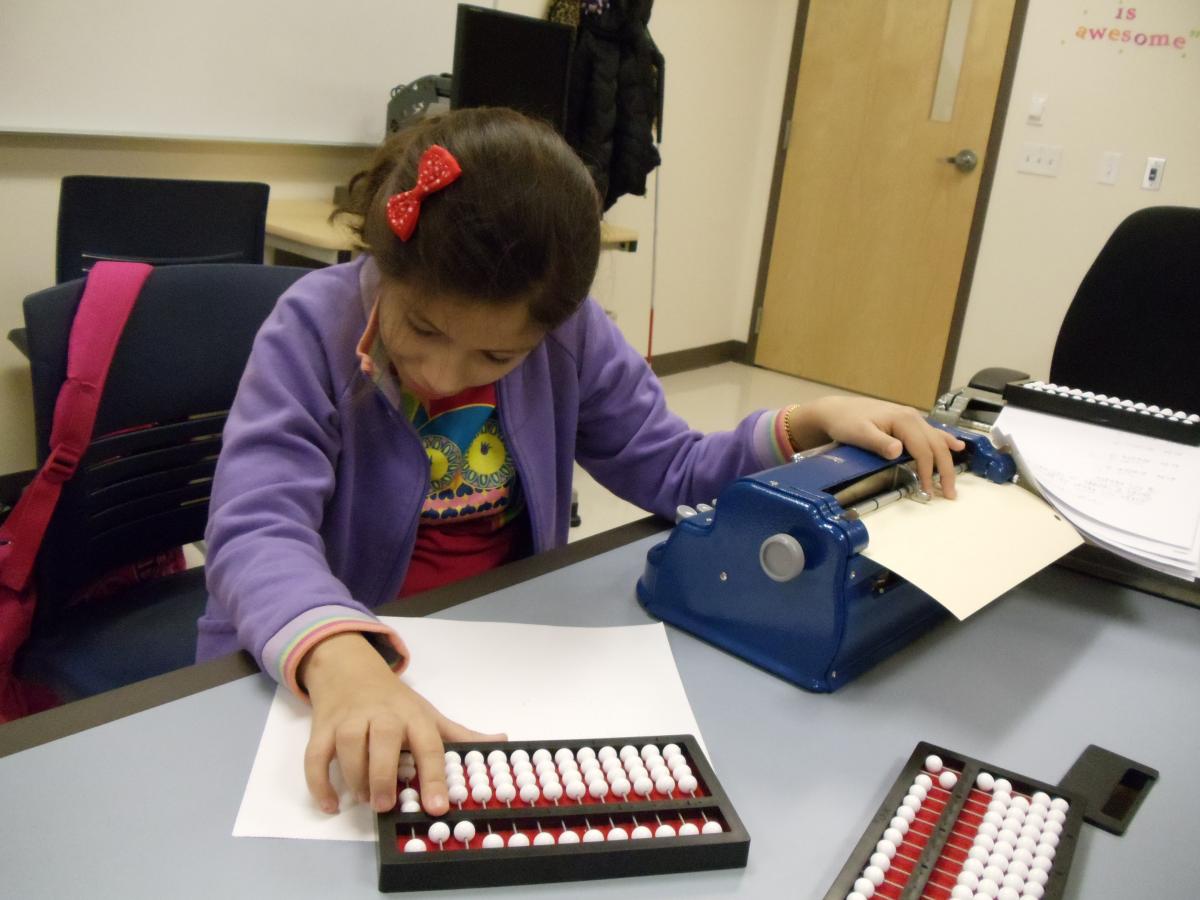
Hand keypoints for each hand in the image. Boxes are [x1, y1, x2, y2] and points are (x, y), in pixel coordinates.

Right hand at [298, 631, 505, 814]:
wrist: (350, 670)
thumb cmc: (395, 701)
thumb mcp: (429, 714)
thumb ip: (460, 735)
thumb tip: (503, 742)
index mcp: (413, 717)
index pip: (428, 746)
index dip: (435, 778)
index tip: (439, 808)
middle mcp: (381, 716)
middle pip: (382, 742)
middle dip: (384, 776)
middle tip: (386, 805)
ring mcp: (349, 720)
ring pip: (348, 747)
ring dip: (355, 778)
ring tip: (366, 799)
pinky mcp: (323, 728)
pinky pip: (315, 756)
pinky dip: (319, 783)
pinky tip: (331, 804)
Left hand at [787, 396, 965, 496]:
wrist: (837, 410)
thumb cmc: (846, 422)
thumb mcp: (859, 433)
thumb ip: (879, 442)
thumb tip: (898, 451)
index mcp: (903, 420)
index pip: (923, 450)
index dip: (927, 472)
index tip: (928, 492)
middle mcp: (913, 417)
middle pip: (936, 446)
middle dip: (944, 470)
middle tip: (949, 494)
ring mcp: (912, 418)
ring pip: (937, 440)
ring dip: (946, 460)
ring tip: (952, 481)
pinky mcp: (908, 421)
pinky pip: (931, 432)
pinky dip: (945, 440)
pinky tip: (958, 446)